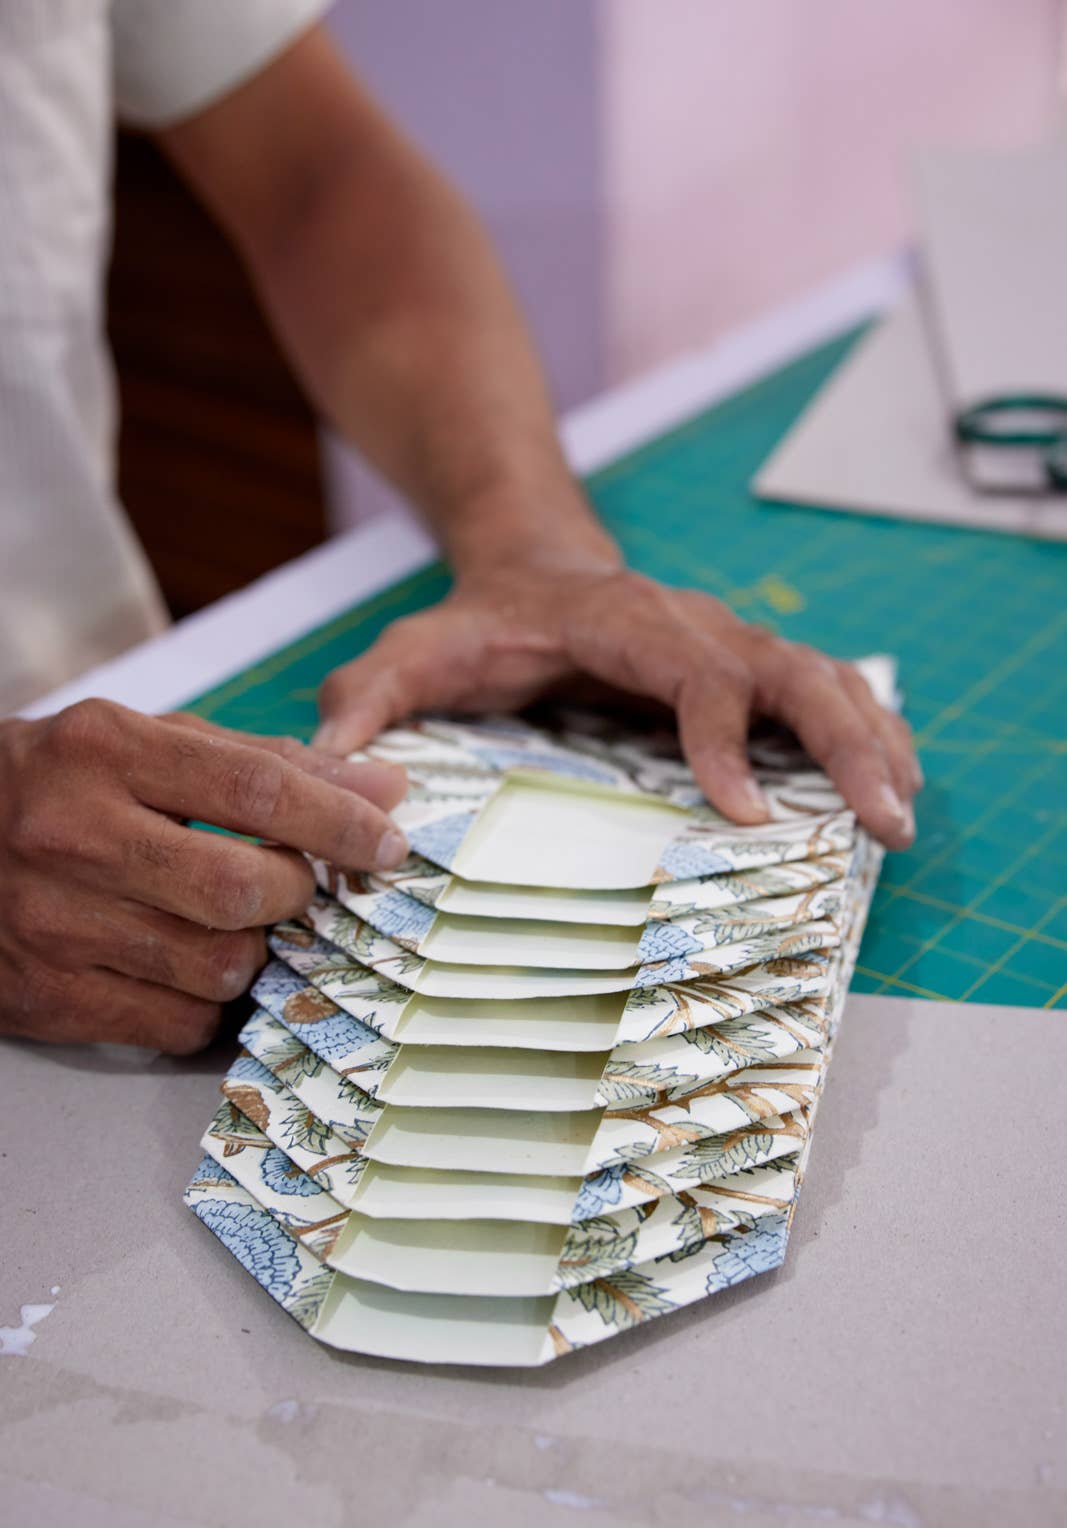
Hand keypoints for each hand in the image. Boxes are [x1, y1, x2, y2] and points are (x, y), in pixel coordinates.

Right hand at [0, 700, 407, 1052]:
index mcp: (105, 750)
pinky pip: (176, 1025)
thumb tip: (380, 790)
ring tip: (224, 921)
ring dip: (251, 952)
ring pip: (218, 967)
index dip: (339, 822)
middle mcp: (74, 835)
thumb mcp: (146, 742)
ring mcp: (54, 924)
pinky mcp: (45, 997)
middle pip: (242, 889)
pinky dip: (205, 1004)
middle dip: (294, 892)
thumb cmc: (57, 784)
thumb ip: (264, 761)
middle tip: (291, 883)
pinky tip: (181, 964)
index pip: (255, 788)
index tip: (387, 840)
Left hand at [315, 559, 920, 847]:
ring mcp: (731, 642)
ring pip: (825, 679)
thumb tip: (327, 765)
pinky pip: (826, 692)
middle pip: (790, 672)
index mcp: (624, 622)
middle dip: (842, 745)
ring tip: (904, 818)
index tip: (743, 814)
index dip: (723, 737)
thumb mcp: (410, 651)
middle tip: (881, 822)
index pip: (694, 670)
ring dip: (873, 743)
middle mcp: (695, 627)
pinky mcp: (747, 667)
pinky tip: (897, 785)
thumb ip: (365, 699)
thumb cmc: (478, 621)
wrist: (529, 562)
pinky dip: (869, 732)